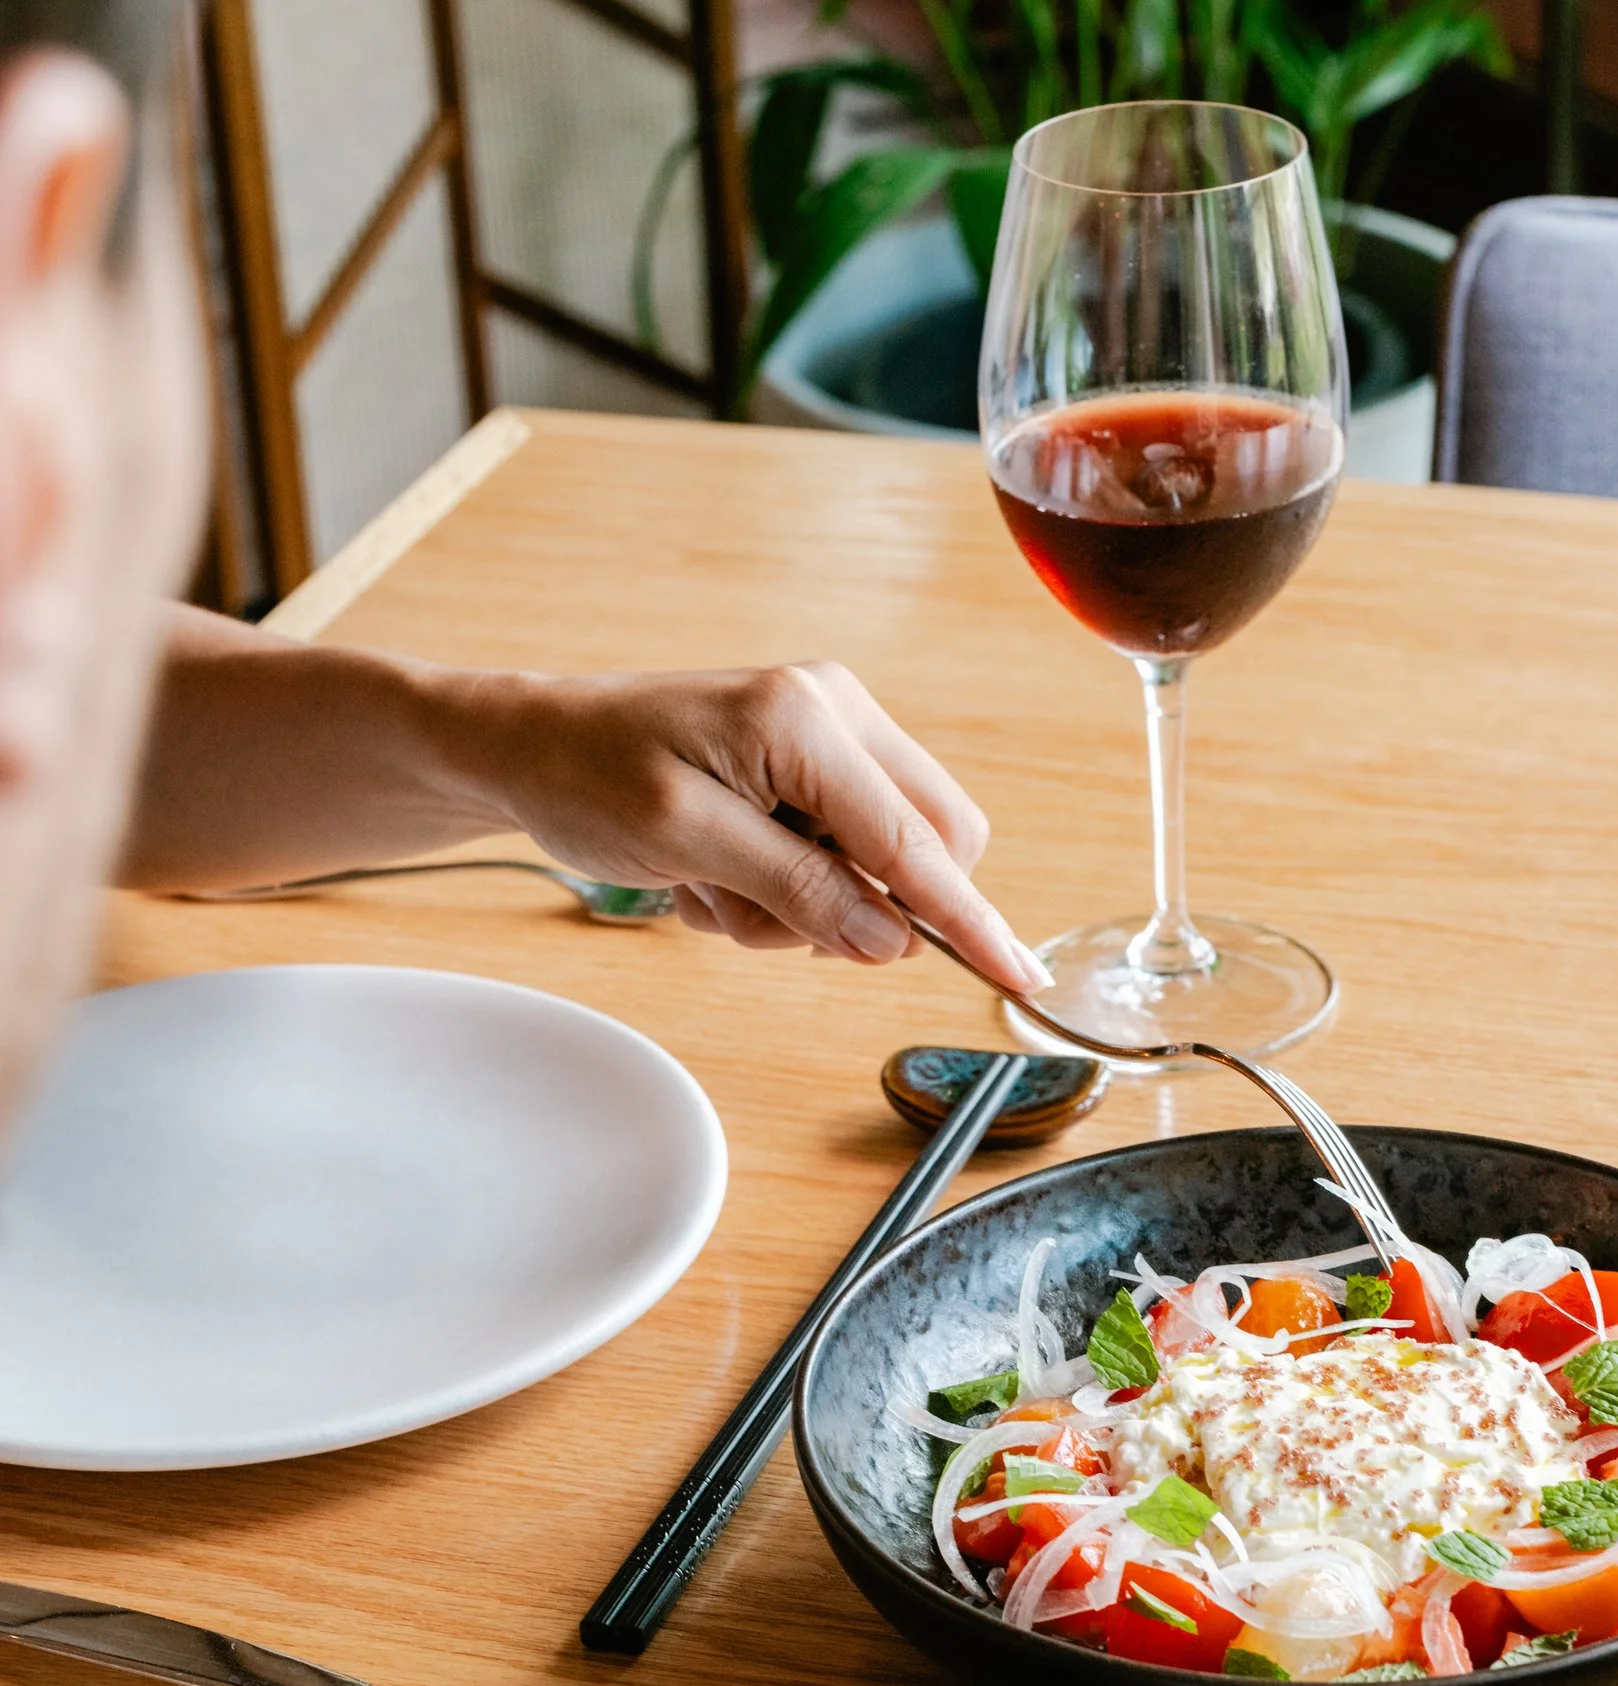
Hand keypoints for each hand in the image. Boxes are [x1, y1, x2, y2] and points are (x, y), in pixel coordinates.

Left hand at [455, 660, 1050, 989]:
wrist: (531, 746)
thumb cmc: (587, 776)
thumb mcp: (685, 844)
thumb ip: (795, 887)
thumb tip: (887, 938)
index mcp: (807, 720)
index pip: (915, 842)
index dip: (968, 919)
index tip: (1018, 973)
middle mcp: (837, 713)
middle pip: (925, 846)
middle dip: (854, 906)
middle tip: (753, 911)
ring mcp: (829, 734)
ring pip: (882, 863)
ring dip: (802, 904)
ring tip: (714, 884)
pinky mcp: (813, 761)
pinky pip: (845, 854)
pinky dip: (786, 886)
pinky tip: (719, 870)